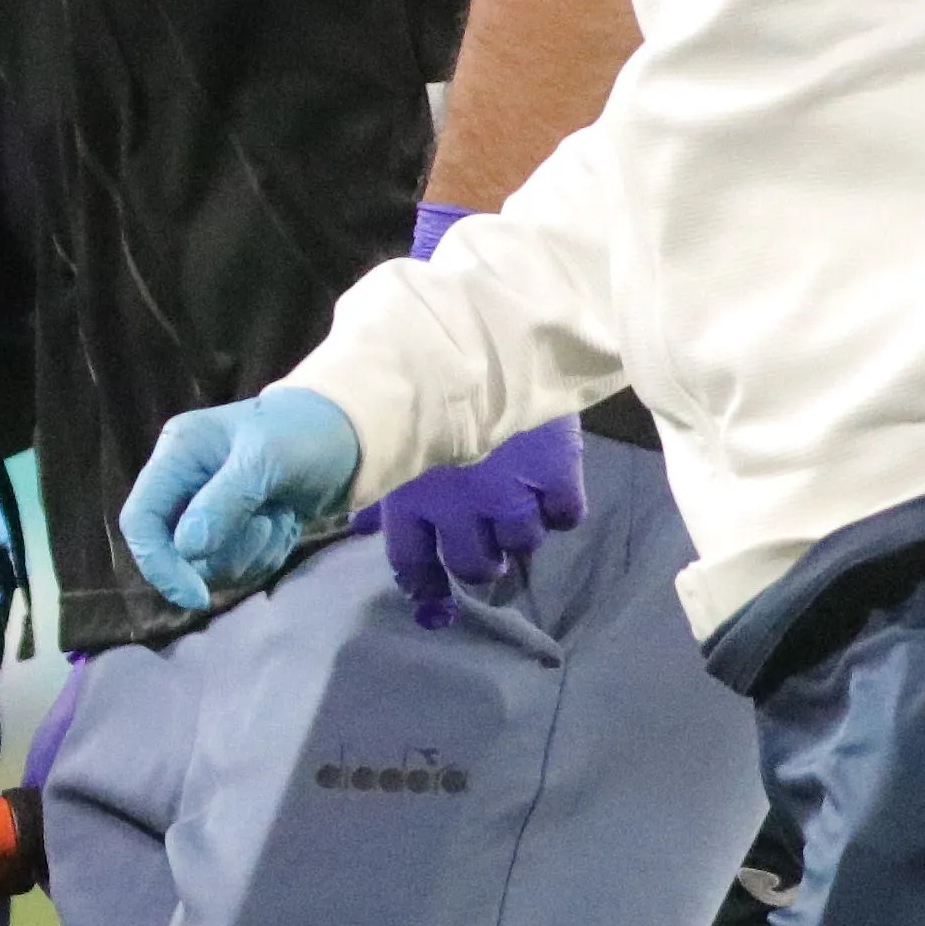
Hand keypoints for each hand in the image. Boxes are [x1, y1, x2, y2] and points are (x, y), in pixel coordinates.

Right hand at [117, 389, 365, 620]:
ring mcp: (207, 510)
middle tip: (267, 524)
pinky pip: (237, 567)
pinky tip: (284, 522)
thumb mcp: (267, 459)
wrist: (348, 439)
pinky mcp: (234, 531)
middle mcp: (184, 484)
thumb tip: (188, 549)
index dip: (159, 563)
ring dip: (252, 552)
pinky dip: (266, 554)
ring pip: (208, 565)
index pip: (140, 520)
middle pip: (175, 551)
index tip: (196, 594)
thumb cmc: (304, 433)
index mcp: (178, 454)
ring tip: (279, 515)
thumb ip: (225, 502)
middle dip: (226, 551)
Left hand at [347, 210, 583, 632]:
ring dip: (519, 539)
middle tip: (487, 557)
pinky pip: (566, 516)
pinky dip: (560, 512)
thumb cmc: (418, 364)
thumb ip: (374, 473)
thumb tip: (358, 523)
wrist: (484, 327)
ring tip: (518, 524)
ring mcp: (511, 493)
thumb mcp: (383, 419)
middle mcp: (459, 507)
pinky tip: (553, 497)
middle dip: (480, 566)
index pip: (411, 563)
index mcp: (409, 495)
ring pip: (521, 545)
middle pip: (473, 564)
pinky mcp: (556, 474)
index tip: (433, 598)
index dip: (424, 586)